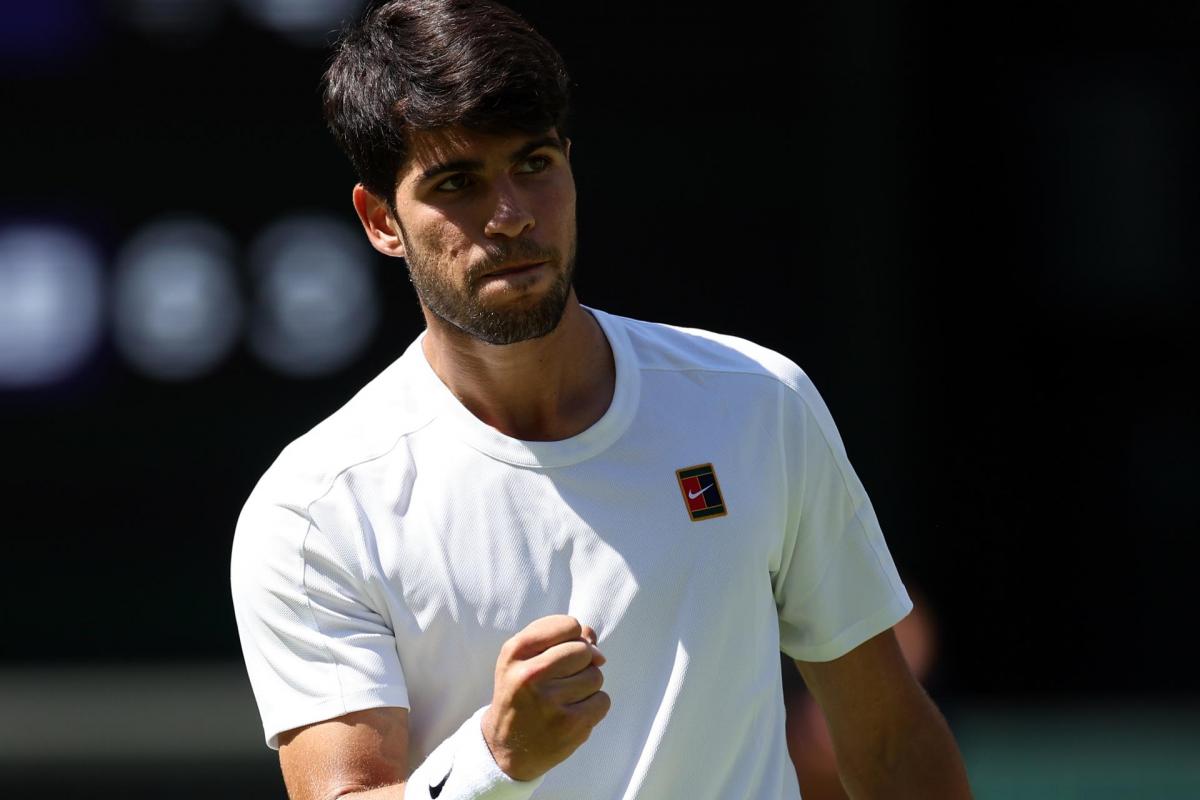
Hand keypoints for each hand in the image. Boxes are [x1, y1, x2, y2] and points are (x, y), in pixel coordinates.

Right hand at [481, 614, 610, 780]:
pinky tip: (573, 712)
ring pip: (595, 676)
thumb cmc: (520, 693)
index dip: (574, 636)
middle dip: (583, 661)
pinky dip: (594, 705)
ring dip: (588, 685)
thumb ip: (555, 637)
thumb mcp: (522, 658)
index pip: (568, 626)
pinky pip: (602, 700)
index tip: (565, 648)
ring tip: (565, 696)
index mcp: (515, 652)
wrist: (505, 746)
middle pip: (584, 651)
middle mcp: (530, 674)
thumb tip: (592, 636)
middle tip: (565, 677)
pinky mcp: (569, 725)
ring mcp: (550, 701)